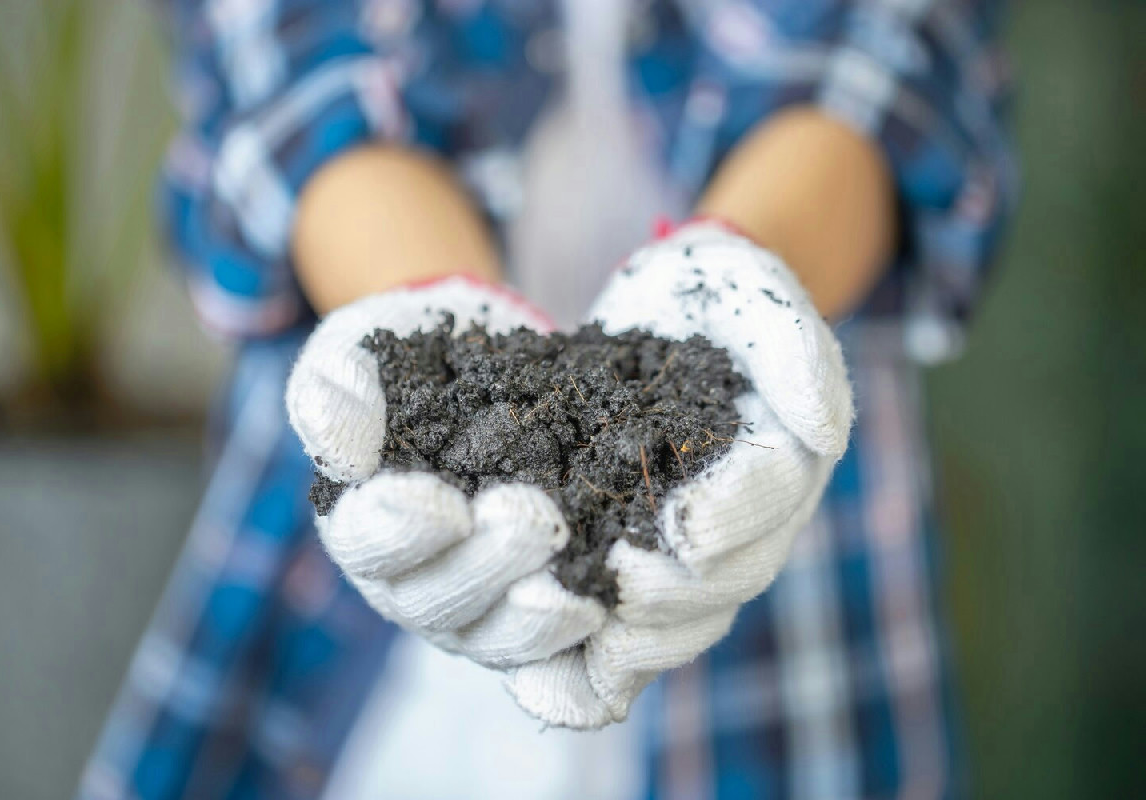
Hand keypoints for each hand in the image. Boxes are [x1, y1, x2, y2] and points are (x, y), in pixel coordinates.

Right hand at [285, 277, 607, 675]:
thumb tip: (336, 439)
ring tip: (577, 593)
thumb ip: (337, 388)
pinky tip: (606, 627)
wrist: (497, 362)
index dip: (402, 533)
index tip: (443, 506)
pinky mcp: (543, 612)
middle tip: (535, 524)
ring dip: (538, 620)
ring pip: (501, 638)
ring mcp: (481, 606)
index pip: (368, 544)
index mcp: (364, 526)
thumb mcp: (365, 352)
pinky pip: (558, 657)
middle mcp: (417, 581)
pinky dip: (580, 657)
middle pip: (439, 602)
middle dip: (487, 569)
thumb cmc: (416, 357)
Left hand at [504, 221, 853, 727]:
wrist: (668, 306)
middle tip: (622, 586)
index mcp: (780, 464)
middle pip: (723, 582)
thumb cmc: (719, 296)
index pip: (769, 502)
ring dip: (632, 642)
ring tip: (582, 637)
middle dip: (675, 593)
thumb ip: (795, 352)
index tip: (686, 528)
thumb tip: (825, 429)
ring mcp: (684, 553)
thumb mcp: (758, 300)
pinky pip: (618, 632)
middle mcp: (741, 523)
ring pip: (675, 622)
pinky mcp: (624, 560)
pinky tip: (542, 687)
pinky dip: (586, 670)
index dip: (731, 519)